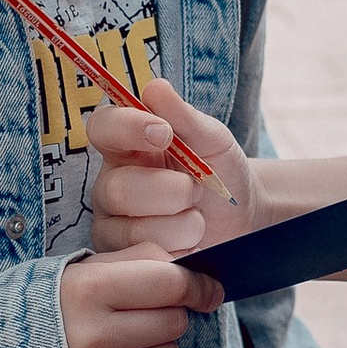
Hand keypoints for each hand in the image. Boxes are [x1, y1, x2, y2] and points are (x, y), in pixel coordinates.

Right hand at [57, 249, 218, 347]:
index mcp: (88, 290)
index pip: (172, 284)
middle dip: (169, 314)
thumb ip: (137, 260)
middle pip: (175, 321)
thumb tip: (190, 271)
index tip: (209, 290)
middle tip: (142, 315)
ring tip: (124, 343)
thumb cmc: (49, 308)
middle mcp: (95, 336)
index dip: (199, 285)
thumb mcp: (82, 270)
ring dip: (158, 347)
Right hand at [85, 78, 257, 255]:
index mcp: (126, 145)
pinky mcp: (125, 259)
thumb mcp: (211, 140)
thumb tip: (155, 87)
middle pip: (118, 189)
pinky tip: (191, 244)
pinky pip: (144, 260)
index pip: (103, 127)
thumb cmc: (221, 172)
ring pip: (133, 229)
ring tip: (198, 220)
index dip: (127, 128)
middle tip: (196, 191)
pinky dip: (179, 251)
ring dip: (181, 225)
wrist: (243, 218)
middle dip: (170, 192)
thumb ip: (184, 116)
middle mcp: (112, 182)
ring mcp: (114, 223)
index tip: (164, 133)